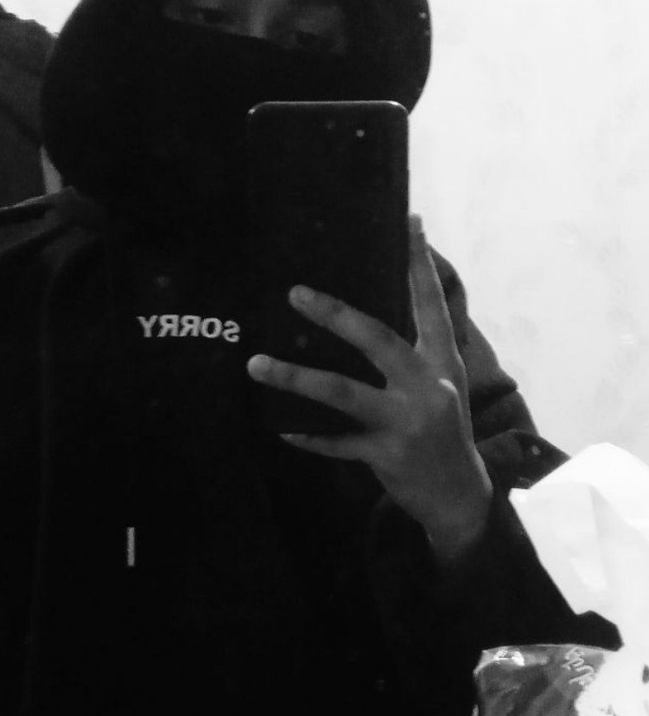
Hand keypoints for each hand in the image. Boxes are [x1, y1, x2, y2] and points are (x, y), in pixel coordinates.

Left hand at [247, 215, 492, 564]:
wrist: (460, 495)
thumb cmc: (443, 427)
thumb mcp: (440, 382)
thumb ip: (414, 350)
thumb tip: (363, 313)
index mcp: (441, 361)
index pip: (430, 303)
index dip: (419, 263)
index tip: (409, 220)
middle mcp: (427, 385)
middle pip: (376, 340)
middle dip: (334, 315)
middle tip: (294, 293)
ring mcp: (406, 421)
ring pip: (341, 392)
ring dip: (294, 378)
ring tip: (255, 364)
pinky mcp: (385, 455)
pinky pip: (335, 442)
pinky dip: (307, 435)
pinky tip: (280, 428)